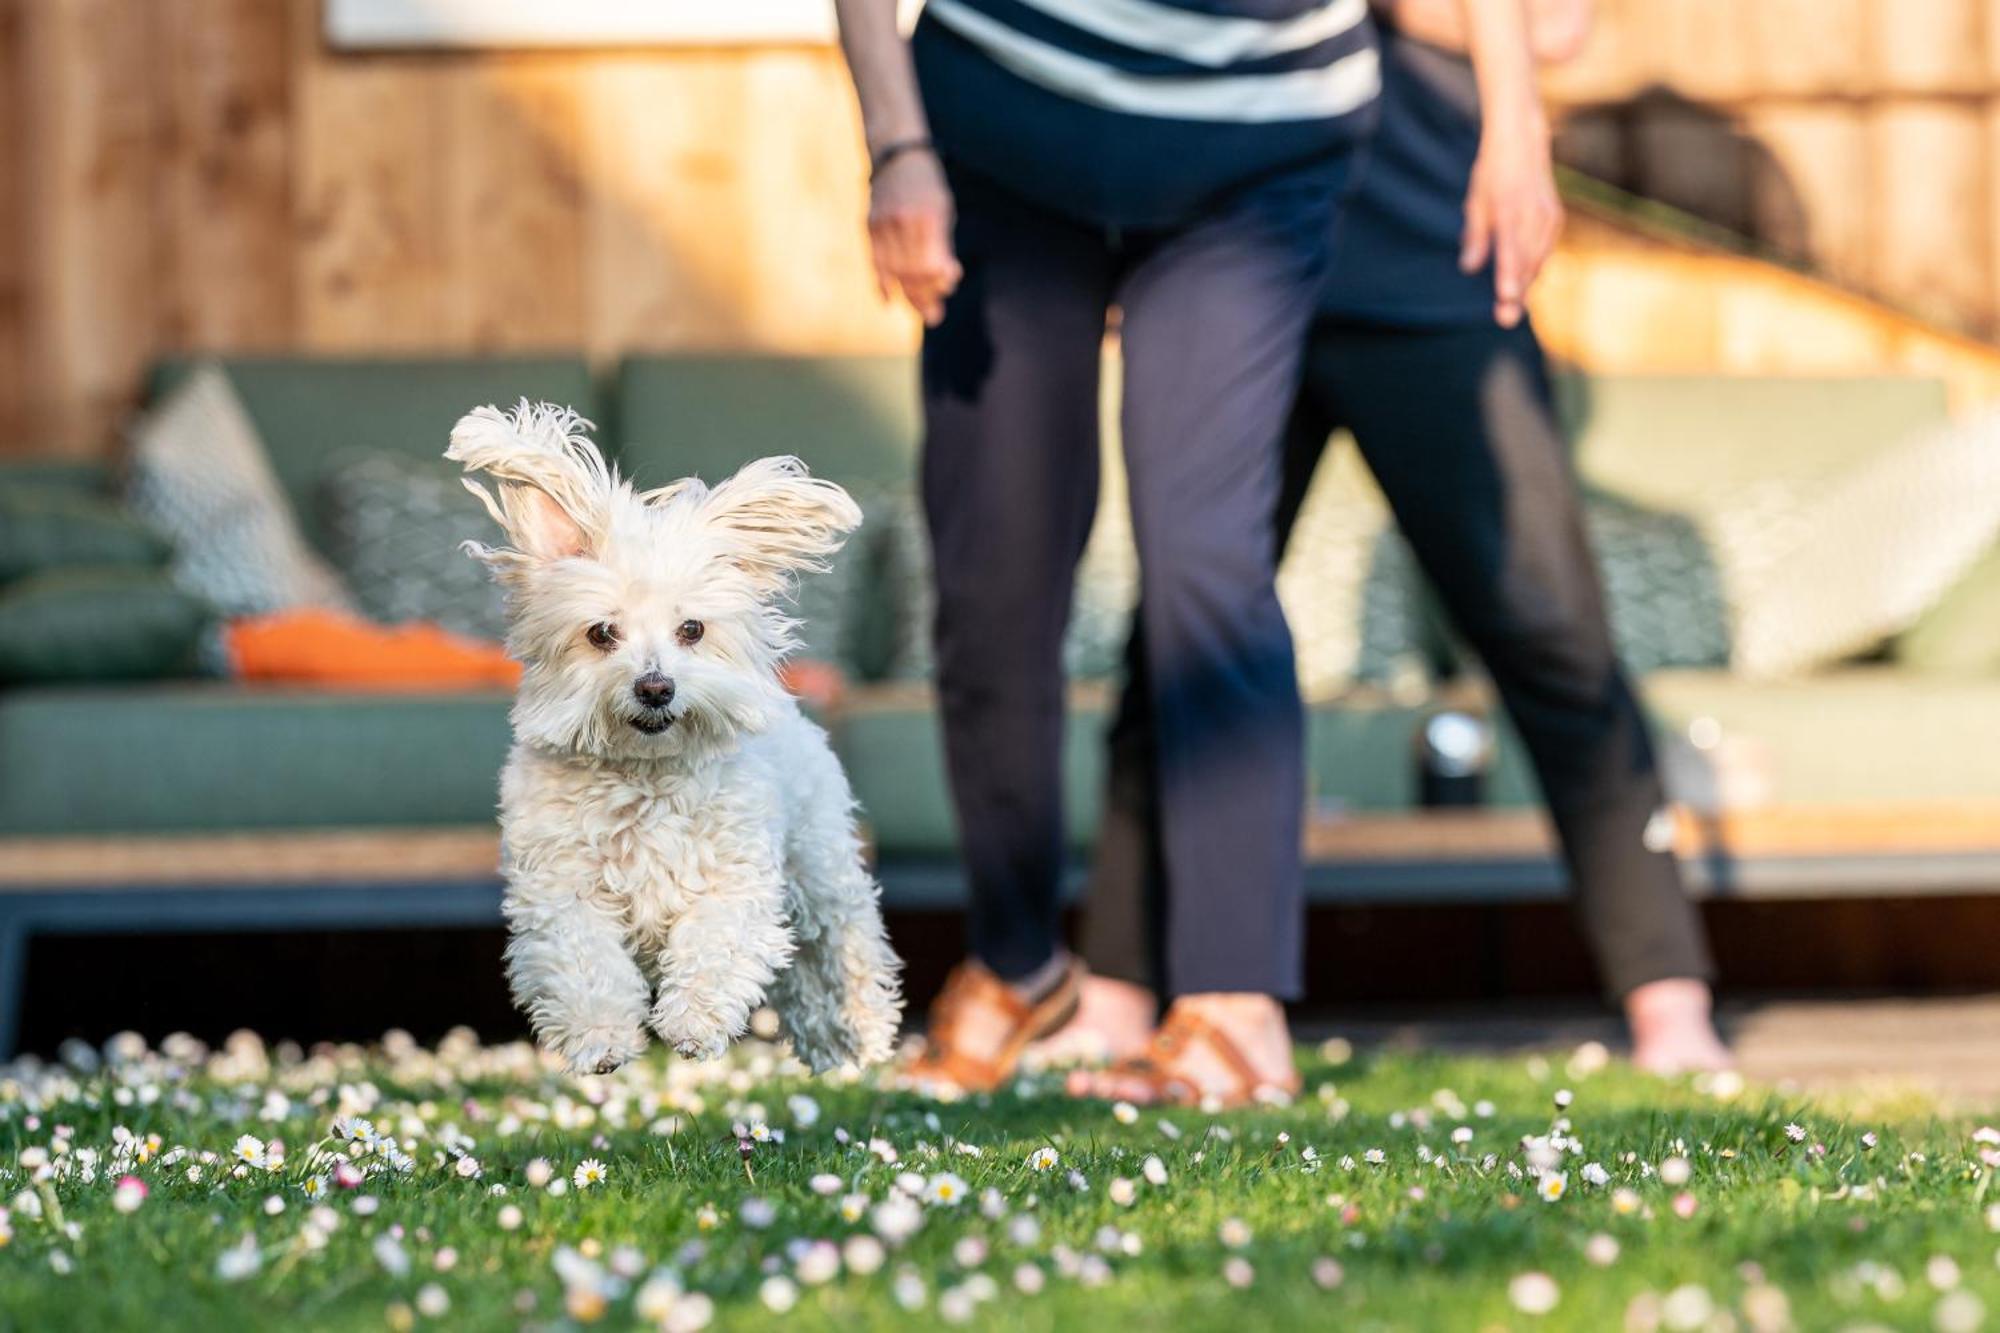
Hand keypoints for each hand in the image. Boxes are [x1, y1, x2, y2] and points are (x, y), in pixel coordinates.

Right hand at [868, 148, 961, 325]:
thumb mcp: (944, 210)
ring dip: (908, 296)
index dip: (939, 282)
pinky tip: (888, 301)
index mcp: (928, 218)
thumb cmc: (928, 187)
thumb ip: (942, 245)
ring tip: (922, 312)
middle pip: (913, 272)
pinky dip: (881, 284)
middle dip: (926, 297)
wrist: (898, 156)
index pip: (931, 265)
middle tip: (935, 316)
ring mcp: (882, 226)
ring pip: (895, 272)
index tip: (946, 289)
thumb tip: (945, 281)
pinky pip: (875, 263)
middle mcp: (903, 223)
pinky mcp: (869, 227)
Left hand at [1459, 109, 1562, 328]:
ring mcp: (1547, 216)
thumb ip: (1476, 235)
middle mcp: (1533, 215)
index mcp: (1510, 209)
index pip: (1510, 250)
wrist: (1523, 142)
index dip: (1508, 276)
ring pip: (1538, 258)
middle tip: (1506, 320)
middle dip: (1518, 292)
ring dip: (1526, 285)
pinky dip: (1535, 267)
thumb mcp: (1476, 200)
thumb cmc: (1492, 173)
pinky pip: (1544, 250)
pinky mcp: (1554, 218)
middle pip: (1527, 261)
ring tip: (1513, 311)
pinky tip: (1525, 284)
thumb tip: (1469, 268)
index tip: (1506, 299)